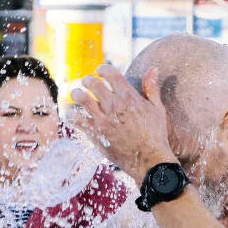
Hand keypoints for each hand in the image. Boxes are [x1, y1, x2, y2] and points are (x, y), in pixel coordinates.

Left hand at [68, 65, 175, 183]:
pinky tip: (70, 113)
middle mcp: (114, 105)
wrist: (148, 159)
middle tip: (86, 82)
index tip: (100, 70)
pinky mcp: (95, 133)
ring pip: (82, 98)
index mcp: (129, 96)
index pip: (111, 73)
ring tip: (76, 94)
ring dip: (76, 94)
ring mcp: (103, 119)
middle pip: (93, 83)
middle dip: (88, 80)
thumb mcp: (157, 109)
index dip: (103, 69)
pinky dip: (70, 114)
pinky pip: (76, 119)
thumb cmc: (155, 134)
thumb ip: (151, 88)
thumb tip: (152, 69)